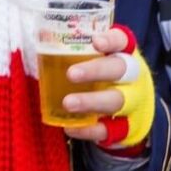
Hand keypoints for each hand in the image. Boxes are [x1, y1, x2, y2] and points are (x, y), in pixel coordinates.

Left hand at [60, 28, 132, 142]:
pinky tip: (70, 127)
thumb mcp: (97, 63)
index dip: (111, 40)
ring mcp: (133, 104)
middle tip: (71, 74)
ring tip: (68, 103)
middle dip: (96, 71)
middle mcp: (133, 77)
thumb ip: (76, 54)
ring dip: (91, 101)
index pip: (122, 41)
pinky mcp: (126, 128)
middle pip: (120, 69)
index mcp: (125, 55)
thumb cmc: (105, 80)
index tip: (95, 42)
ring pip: (117, 100)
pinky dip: (89, 129)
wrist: (133, 116)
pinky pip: (109, 129)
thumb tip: (36, 43)